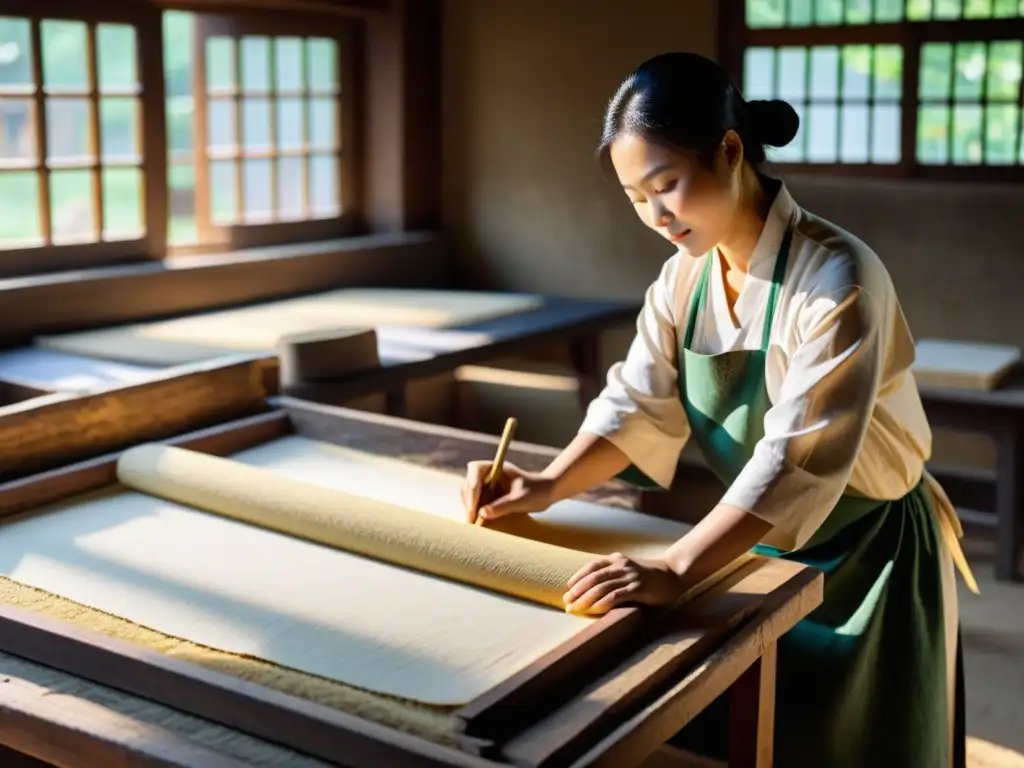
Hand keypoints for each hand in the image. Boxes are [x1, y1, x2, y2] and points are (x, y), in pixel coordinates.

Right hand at [462, 460, 555, 523]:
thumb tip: (482, 514)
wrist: (548, 493)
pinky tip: (479, 523)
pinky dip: (476, 512)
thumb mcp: (521, 500)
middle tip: (471, 521)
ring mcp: (488, 484)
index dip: (472, 488)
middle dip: (469, 502)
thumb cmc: (538, 491)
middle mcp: (489, 474)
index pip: (475, 471)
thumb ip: (503, 506)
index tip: (474, 508)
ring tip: (474, 524)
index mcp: (496, 467)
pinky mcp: (490, 496)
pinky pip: (477, 503)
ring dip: (470, 508)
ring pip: (470, 495)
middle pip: (469, 484)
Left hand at [563, 552, 682, 614]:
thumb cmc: (650, 575)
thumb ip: (614, 574)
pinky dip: (602, 603)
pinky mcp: (638, 588)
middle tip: (566, 603)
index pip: (591, 567)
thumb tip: (593, 589)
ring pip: (601, 587)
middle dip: (577, 591)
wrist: (674, 573)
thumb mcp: (629, 569)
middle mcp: (621, 565)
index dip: (577, 578)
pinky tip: (593, 610)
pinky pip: (616, 596)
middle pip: (593, 578)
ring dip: (585, 599)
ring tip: (575, 609)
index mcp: (616, 559)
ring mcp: (629, 576)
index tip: (567, 590)